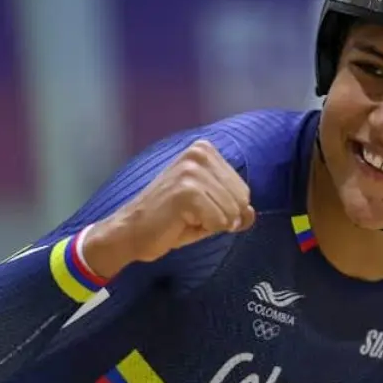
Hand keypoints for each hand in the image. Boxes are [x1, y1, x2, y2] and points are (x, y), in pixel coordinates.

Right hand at [84, 140, 254, 271]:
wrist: (130, 231)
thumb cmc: (169, 221)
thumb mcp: (209, 211)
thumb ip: (234, 210)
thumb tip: (251, 214)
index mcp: (205, 151)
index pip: (243, 190)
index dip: (225, 209)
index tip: (196, 208)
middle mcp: (199, 153)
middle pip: (241, 199)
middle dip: (221, 217)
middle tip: (189, 215)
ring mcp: (192, 170)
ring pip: (231, 212)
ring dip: (211, 224)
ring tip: (184, 217)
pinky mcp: (187, 190)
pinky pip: (218, 222)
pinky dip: (203, 229)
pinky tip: (180, 222)